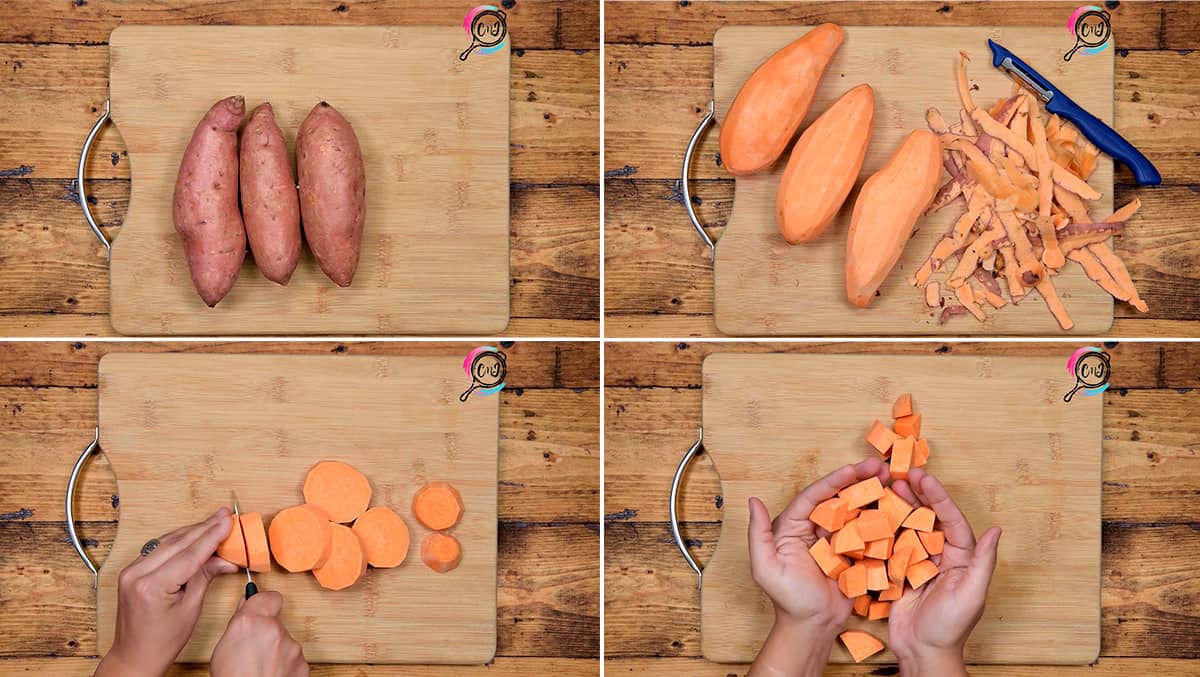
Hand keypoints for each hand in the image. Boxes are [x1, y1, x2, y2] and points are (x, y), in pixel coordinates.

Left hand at [95, 508, 237, 676]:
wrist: (135, 655)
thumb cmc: (162, 641)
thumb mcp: (191, 609)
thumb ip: (205, 577)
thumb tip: (224, 559)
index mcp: (151, 586)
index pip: (189, 554)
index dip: (212, 535)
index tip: (228, 521)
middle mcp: (136, 574)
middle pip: (178, 542)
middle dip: (205, 528)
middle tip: (225, 515)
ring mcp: (131, 570)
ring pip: (167, 540)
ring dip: (193, 531)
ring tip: (215, 521)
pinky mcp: (132, 570)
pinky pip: (158, 547)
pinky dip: (178, 540)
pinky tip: (194, 535)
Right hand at [211, 591, 308, 676]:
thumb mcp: (223, 647)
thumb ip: (239, 622)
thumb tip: (247, 606)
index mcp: (252, 621)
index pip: (269, 596)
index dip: (264, 603)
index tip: (259, 608)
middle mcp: (276, 630)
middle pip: (276, 622)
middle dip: (267, 632)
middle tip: (252, 649)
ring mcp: (292, 648)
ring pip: (285, 642)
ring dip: (276, 651)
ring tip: (259, 667)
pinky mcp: (302, 664)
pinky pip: (293, 658)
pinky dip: (285, 665)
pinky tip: (271, 675)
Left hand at [747, 458, 889, 676]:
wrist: (814, 626)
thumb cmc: (787, 600)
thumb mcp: (765, 568)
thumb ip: (758, 534)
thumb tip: (753, 501)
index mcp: (793, 526)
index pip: (814, 496)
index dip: (834, 481)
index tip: (853, 468)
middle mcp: (815, 527)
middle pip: (838, 497)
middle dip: (858, 479)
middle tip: (880, 466)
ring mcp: (837, 539)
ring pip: (854, 509)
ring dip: (872, 492)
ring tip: (891, 477)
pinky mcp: (854, 552)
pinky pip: (867, 531)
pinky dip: (880, 517)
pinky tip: (896, 503)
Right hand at [887, 467, 1001, 675]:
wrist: (922, 653)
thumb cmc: (950, 628)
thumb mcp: (971, 595)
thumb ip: (983, 562)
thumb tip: (996, 529)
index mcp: (962, 558)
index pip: (951, 520)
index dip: (938, 497)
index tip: (924, 477)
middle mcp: (941, 556)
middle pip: (929, 518)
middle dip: (917, 495)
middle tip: (902, 474)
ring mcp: (919, 563)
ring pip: (909, 527)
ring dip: (900, 506)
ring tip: (888, 487)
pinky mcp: (899, 571)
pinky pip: (892, 545)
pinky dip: (884, 528)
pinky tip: (873, 513)